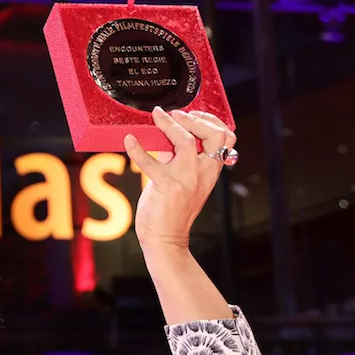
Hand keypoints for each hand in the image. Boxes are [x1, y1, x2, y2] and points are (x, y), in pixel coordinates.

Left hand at [124, 107, 236, 249]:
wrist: (165, 239)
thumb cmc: (171, 210)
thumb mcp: (183, 180)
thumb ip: (177, 158)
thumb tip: (166, 135)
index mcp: (210, 171)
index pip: (226, 139)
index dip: (212, 121)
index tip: (192, 114)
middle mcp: (203, 173)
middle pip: (216, 135)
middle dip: (196, 119)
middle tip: (176, 114)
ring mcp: (185, 179)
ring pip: (185, 141)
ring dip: (170, 124)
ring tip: (158, 116)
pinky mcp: (166, 186)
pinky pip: (151, 162)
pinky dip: (137, 149)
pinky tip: (128, 140)